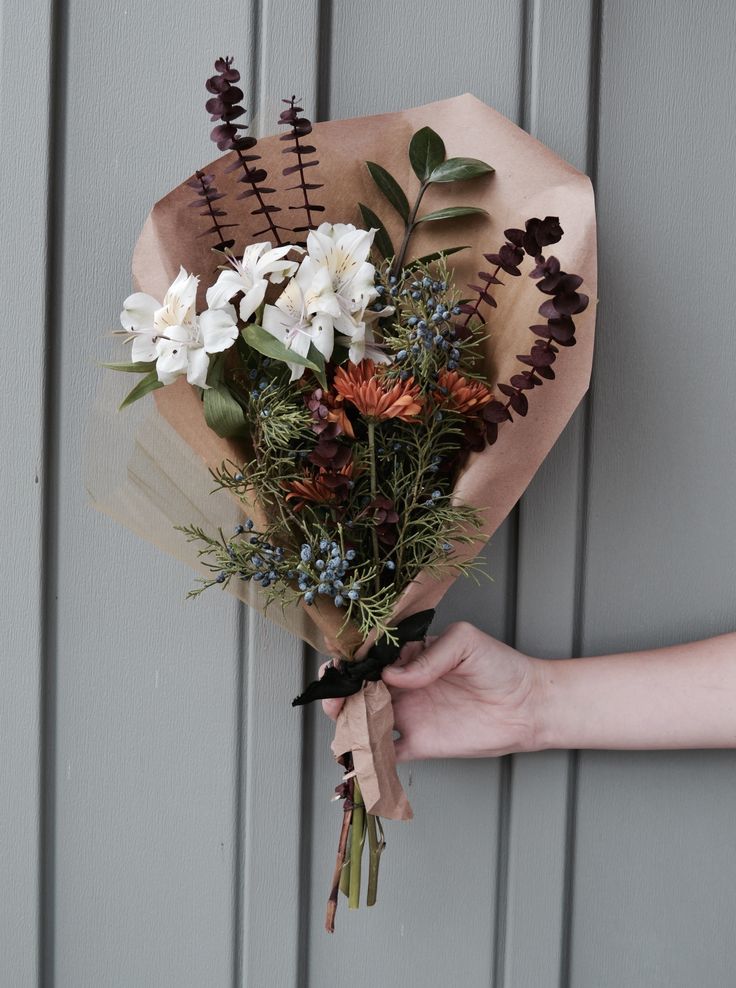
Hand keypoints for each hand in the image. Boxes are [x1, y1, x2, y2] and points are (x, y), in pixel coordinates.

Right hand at [322, 621, 541, 760]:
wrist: (527, 706)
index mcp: (410, 656)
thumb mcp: (464, 642)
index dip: (349, 661)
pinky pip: (387, 753)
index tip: (337, 668)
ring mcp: (410, 715)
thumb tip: (392, 674)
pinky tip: (357, 759)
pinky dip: (369, 758)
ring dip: (348, 724)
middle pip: (359, 690)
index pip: (370, 656)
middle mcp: (404, 685)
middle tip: (334, 700)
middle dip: (339, 694)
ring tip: (343, 727)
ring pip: (365, 720)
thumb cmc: (500, 665)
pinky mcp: (420, 744)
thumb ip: (428, 656)